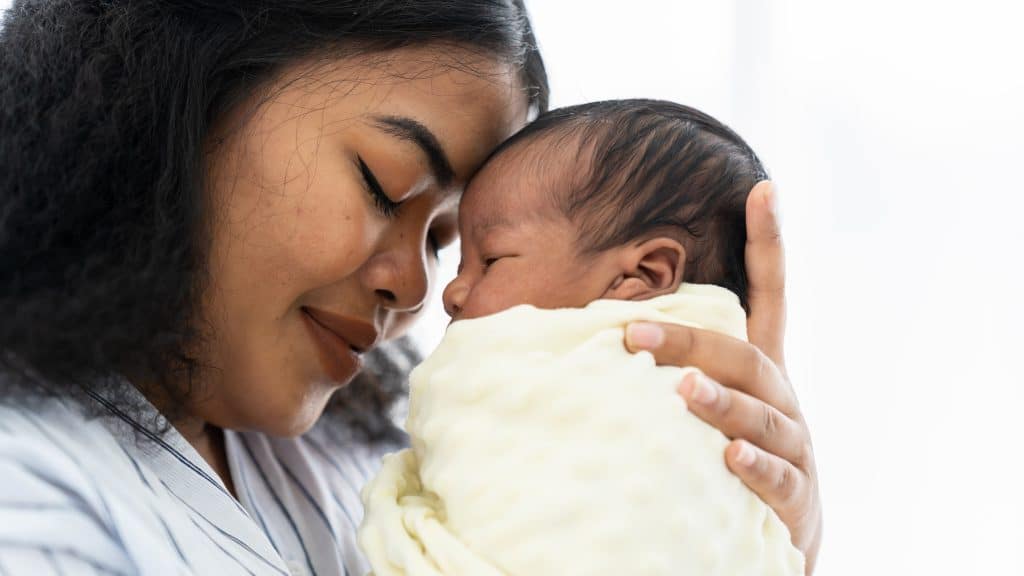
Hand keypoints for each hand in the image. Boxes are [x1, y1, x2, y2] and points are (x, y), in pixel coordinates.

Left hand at [624, 182, 821, 573]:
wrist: (772, 545)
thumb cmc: (723, 461)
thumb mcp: (706, 410)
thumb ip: (676, 372)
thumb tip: (602, 333)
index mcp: (762, 372)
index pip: (771, 296)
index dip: (768, 244)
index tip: (761, 188)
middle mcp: (783, 400)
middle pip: (747, 358)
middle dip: (692, 343)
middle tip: (633, 337)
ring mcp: (795, 448)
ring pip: (764, 414)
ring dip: (721, 402)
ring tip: (682, 392)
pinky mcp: (796, 498)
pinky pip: (778, 478)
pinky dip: (755, 465)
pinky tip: (730, 457)